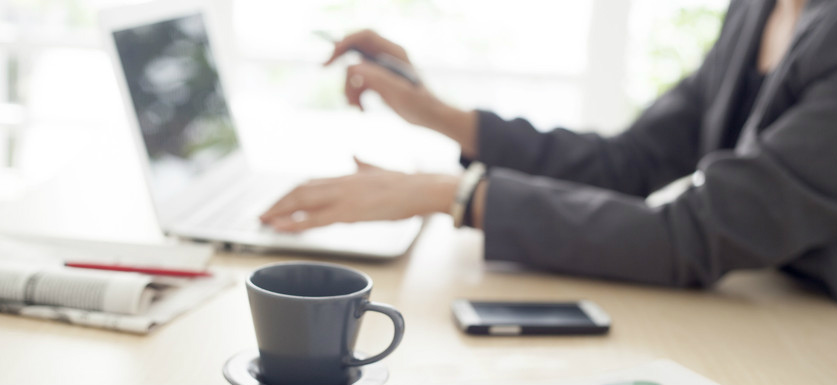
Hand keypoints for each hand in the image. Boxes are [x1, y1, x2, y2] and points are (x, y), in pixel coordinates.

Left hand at [259, 157, 459, 231]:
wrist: (421, 189)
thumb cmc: (405, 184)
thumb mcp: (379, 170)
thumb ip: (363, 164)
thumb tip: (354, 155)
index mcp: (346, 176)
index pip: (310, 182)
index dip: (291, 193)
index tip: (278, 201)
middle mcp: (340, 183)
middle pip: (299, 190)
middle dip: (278, 202)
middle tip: (262, 213)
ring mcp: (343, 197)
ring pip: (301, 202)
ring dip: (279, 211)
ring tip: (264, 220)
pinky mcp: (349, 213)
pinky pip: (314, 220)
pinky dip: (294, 224)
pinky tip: (280, 227)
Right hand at [325, 30, 478, 156]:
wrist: (430, 118)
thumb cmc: (420, 104)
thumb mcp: (399, 92)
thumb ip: (377, 78)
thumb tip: (352, 67)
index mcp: (394, 53)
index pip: (365, 37)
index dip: (346, 41)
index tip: (331, 55)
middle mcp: (386, 57)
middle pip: (355, 52)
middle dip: (343, 65)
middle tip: (323, 67)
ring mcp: (382, 69)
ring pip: (354, 72)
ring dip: (349, 88)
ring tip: (355, 106)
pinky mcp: (379, 81)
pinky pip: (359, 84)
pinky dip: (356, 96)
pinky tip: (361, 109)